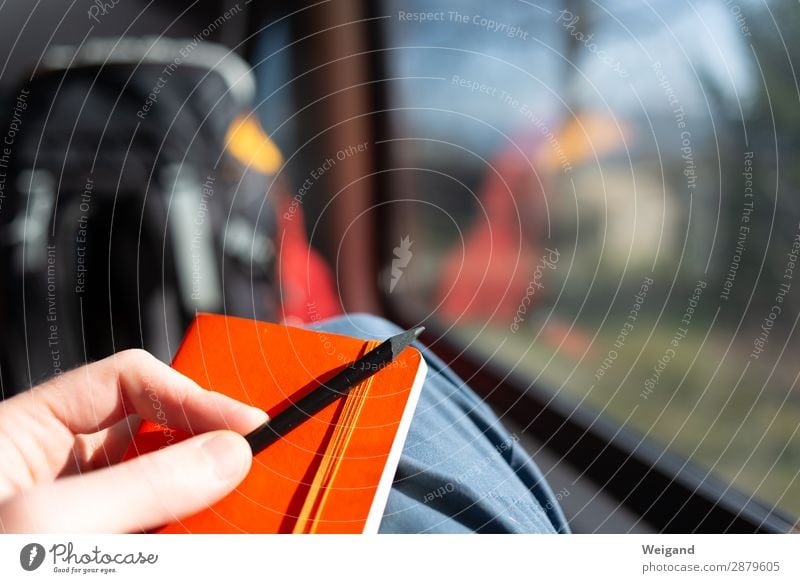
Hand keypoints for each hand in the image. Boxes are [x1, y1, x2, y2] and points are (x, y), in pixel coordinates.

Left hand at [0, 349, 267, 532]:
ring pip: (163, 489)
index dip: (191, 394)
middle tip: (250, 468)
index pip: (128, 382)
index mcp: (28, 431)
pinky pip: (156, 535)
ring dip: (203, 498)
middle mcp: (58, 470)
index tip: (245, 426)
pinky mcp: (96, 553)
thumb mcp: (48, 526)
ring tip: (233, 510)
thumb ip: (142, 486)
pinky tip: (206, 535)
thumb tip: (227, 455)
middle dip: (206, 448)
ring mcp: (79, 519)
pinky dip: (187, 534)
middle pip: (154, 434)